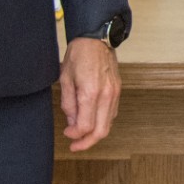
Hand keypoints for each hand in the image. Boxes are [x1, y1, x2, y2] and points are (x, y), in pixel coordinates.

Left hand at [60, 36, 121, 150]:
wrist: (96, 38)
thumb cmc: (79, 55)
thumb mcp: (65, 79)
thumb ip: (69, 104)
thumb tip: (72, 122)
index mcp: (91, 93)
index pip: (85, 126)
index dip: (75, 135)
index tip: (67, 134)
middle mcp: (106, 95)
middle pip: (101, 131)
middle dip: (87, 143)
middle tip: (75, 145)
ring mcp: (115, 94)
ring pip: (108, 124)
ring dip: (95, 133)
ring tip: (82, 134)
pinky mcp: (118, 91)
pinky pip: (112, 114)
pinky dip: (102, 122)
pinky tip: (91, 120)